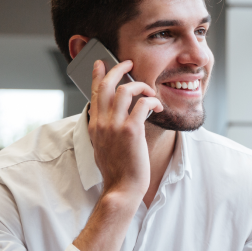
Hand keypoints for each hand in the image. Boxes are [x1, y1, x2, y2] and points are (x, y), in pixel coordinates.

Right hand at [87, 59, 161, 199]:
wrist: (121, 188)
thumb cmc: (117, 171)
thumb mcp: (103, 147)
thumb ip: (105, 130)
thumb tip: (111, 118)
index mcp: (95, 126)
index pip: (94, 93)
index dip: (98, 75)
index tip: (101, 63)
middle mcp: (102, 123)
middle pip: (107, 85)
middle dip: (118, 68)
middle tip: (128, 62)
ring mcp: (115, 126)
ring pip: (125, 90)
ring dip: (140, 85)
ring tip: (149, 91)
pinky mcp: (131, 131)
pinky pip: (142, 104)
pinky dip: (152, 100)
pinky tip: (157, 106)